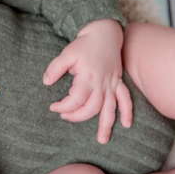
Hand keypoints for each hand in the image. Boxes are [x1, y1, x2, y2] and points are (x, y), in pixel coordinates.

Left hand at [42, 18, 132, 143]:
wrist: (105, 33)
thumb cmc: (85, 44)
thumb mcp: (67, 53)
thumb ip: (55, 68)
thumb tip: (46, 82)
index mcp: (88, 77)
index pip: (76, 99)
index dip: (63, 106)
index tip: (53, 106)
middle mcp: (102, 83)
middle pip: (91, 107)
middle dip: (77, 116)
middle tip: (64, 116)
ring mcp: (112, 84)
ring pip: (110, 108)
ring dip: (106, 124)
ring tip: (102, 140)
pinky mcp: (118, 83)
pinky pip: (126, 99)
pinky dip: (128, 111)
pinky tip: (126, 124)